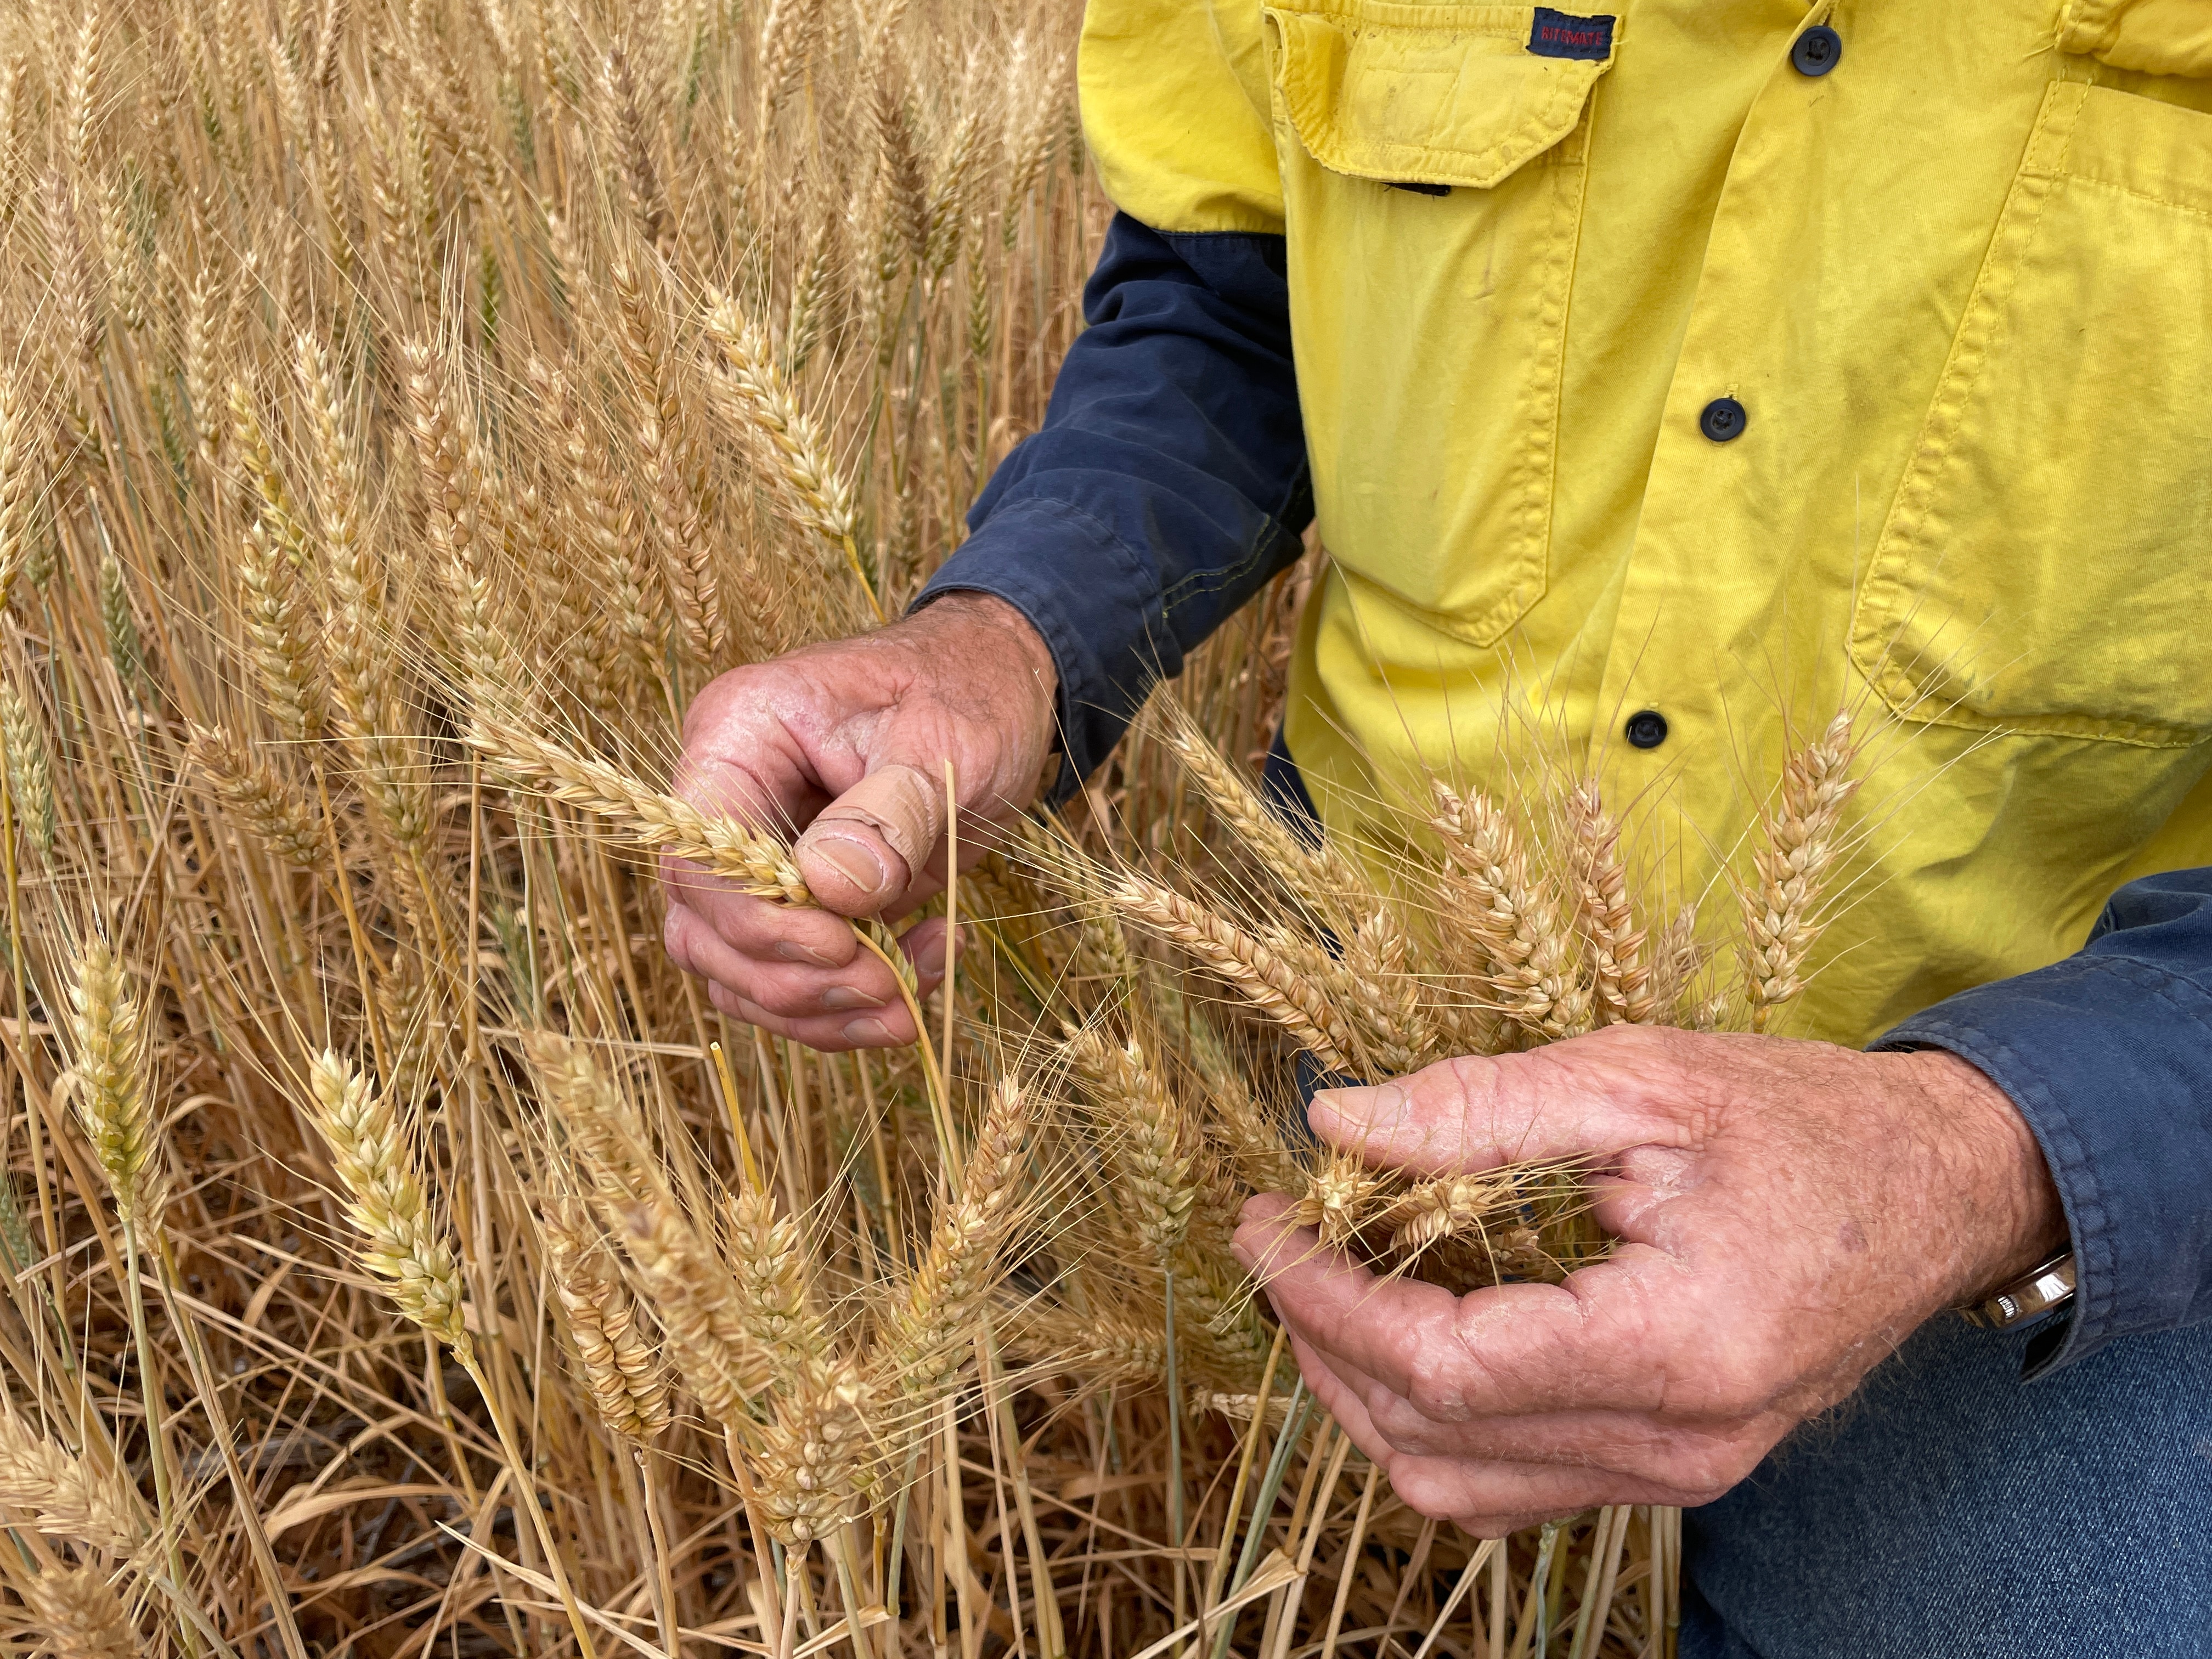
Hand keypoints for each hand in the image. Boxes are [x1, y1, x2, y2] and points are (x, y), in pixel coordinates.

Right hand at [661, 593, 1056, 1049]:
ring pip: (740, 970)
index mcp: (739, 734)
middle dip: (793, 979)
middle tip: (889, 988)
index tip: (843, 948)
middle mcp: (729, 797)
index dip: (758, 922)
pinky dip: (845, 1004)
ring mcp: (757, 854)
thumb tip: (831, 891)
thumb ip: (888, 814)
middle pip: (705, 927)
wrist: (999, 686)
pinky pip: (790, 977)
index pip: (699, 856)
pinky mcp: (798, 900)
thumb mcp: (944, 741)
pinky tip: (917, 976)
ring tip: (912, 995)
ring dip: (821, 1007)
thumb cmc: (969, 692)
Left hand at [1233, 1024, 2064, 1535]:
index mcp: (1675, 1348)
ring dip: (1364, 1394)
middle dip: (1323, 1340)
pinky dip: (1432, 1423)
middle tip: (1278, 1238)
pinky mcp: (1673, 1471)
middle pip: (1430, 1440)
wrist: (1940, 1188)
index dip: (1325, 1297)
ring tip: (1321, 1287)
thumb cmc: (1801, 1121)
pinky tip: (1403, 1334)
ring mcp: (1679, 1476)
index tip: (1264, 1219)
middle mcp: (1677, 1445)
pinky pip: (1512, 1484)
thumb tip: (1335, 1120)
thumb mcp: (1639, 1080)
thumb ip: (1479, 1107)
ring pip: (1457, 1486)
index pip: (1439, 1364)